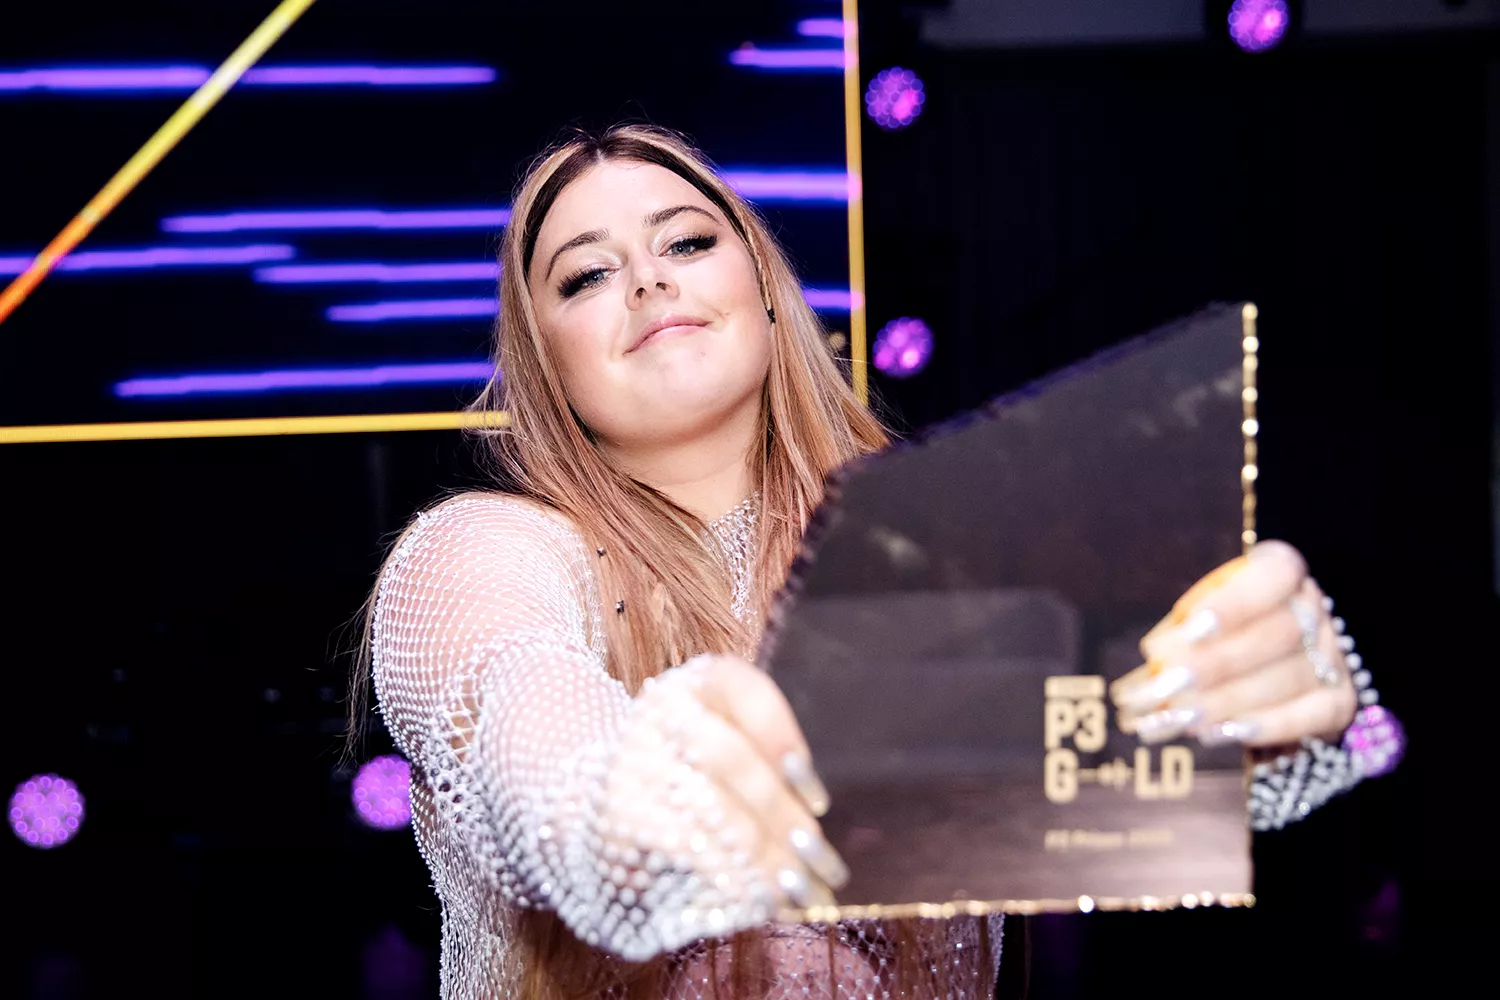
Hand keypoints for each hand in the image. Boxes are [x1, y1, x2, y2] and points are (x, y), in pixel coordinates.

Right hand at [601, 653, 846, 929]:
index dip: (787, 743)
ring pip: (714, 808)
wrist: (609, 801)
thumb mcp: (728, 742)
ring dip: (765, 856)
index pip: (749, 694)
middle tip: (822, 859)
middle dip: (781, 813)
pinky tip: (758, 898)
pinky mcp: (621, 811)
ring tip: (802, 887)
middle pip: (732, 758)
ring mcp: (636, 758)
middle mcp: (663, 710)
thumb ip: (769, 763)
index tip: (818, 801)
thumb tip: (814, 813)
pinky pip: (687, 845)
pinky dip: (730, 876)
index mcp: (700, 681)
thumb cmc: (693, 771)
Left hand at [1109, 541, 1358, 748]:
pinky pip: (1310, 715)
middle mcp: (1315, 610)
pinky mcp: (1338, 701)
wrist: (1259, 675)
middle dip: (1218, 662)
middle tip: (1169, 684)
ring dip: (1230, 699)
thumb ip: (1182, 633)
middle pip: (1279, 633)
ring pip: (1290, 677)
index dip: (1235, 601)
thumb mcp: (1196, 620)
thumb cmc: (1217, 636)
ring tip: (1183, 714)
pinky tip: (1221, 732)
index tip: (1190, 626)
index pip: (1276, 574)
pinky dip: (1263, 725)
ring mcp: (1333, 657)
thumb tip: (1156, 655)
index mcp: (1283, 573)